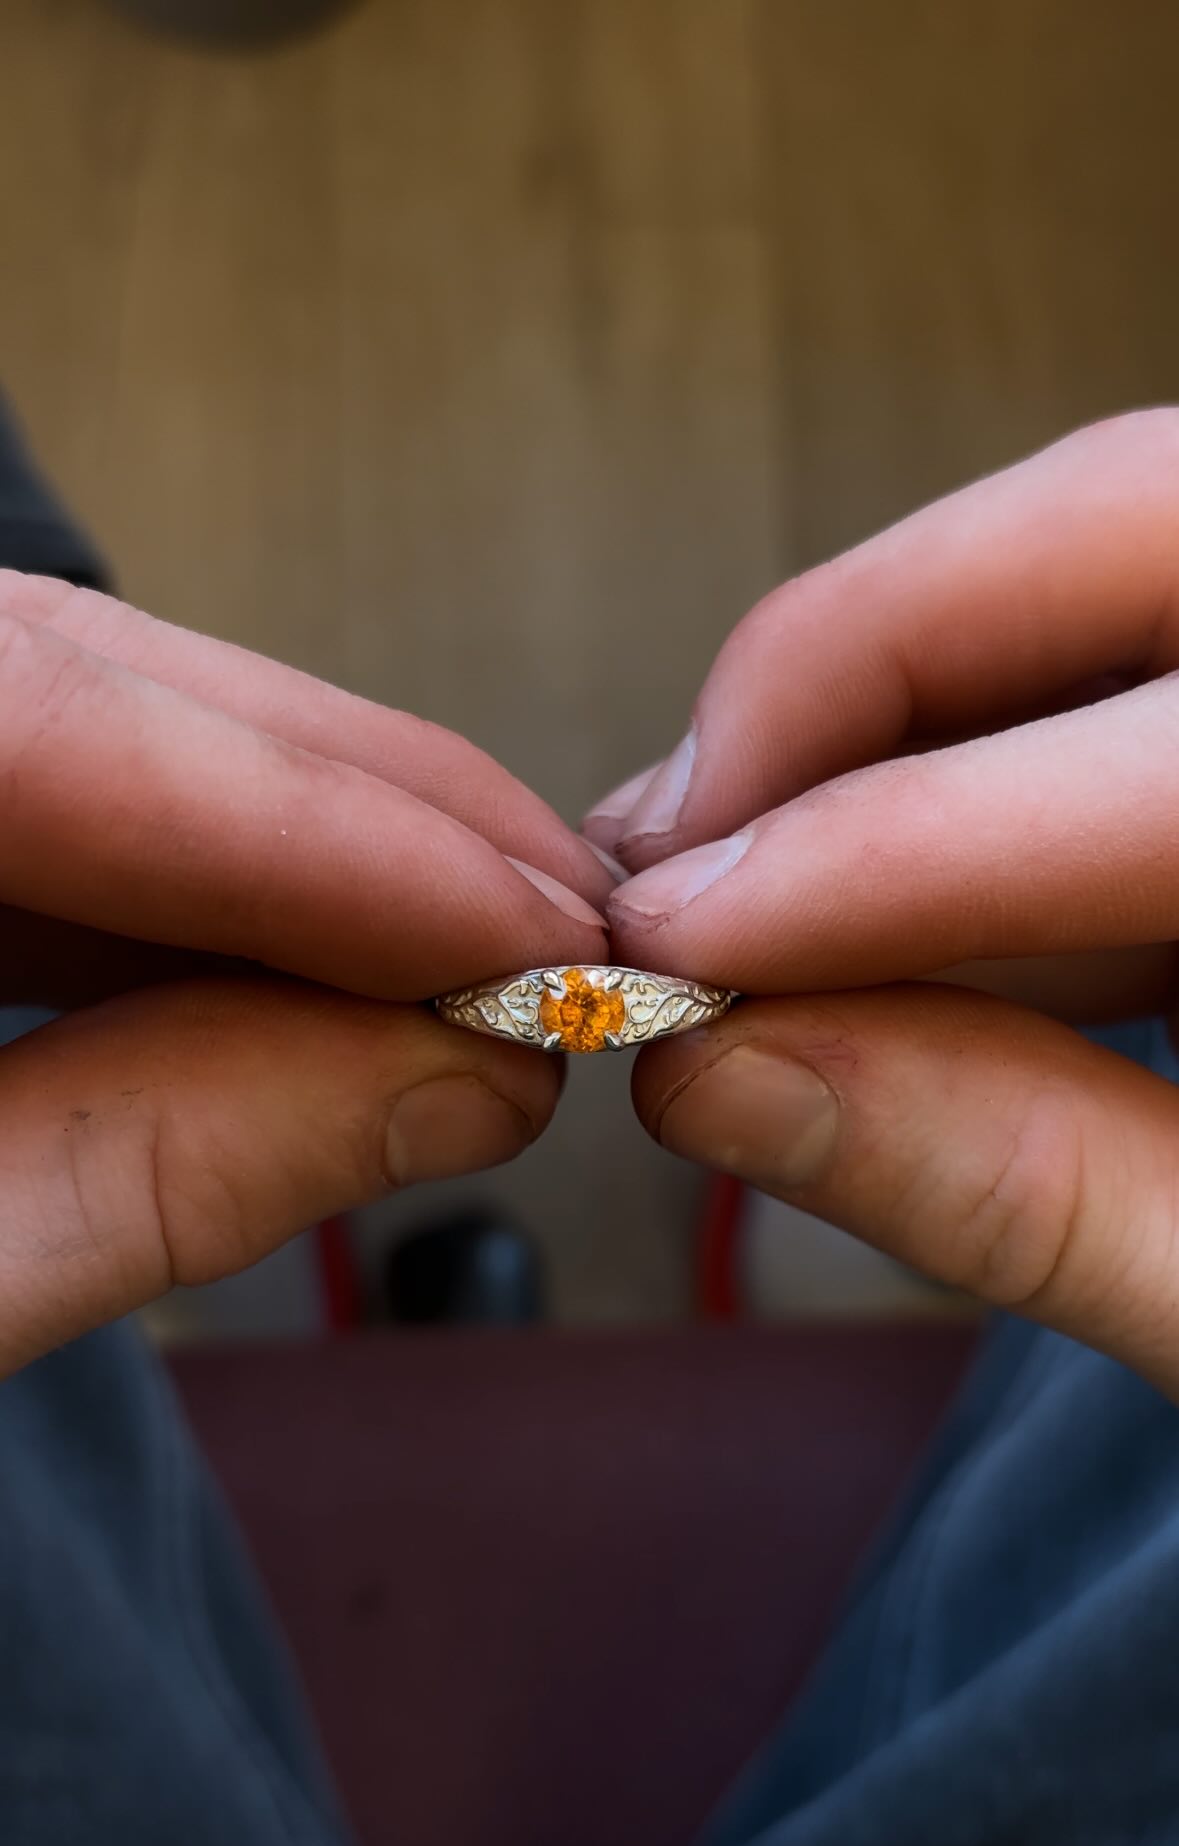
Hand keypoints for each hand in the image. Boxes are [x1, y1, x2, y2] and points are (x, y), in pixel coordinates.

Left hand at [0, 572, 608, 1372]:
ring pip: (74, 732)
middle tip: (556, 919)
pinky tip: (321, 969)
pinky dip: (184, 899)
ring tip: (477, 948)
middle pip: (68, 679)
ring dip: (289, 848)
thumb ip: (145, 1170)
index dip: (305, 821)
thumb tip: (451, 1078)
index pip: (24, 718)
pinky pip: (35, 821)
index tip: (528, 934)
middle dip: (340, 803)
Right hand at [600, 412, 1178, 1392]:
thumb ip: (1039, 1192)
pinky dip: (998, 765)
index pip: (1168, 774)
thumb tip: (738, 1075)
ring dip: (903, 705)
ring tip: (737, 862)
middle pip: (1139, 521)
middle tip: (678, 835)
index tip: (674, 939)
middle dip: (864, 669)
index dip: (878, 849)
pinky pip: (1154, 670)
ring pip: (1131, 550)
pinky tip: (888, 884)